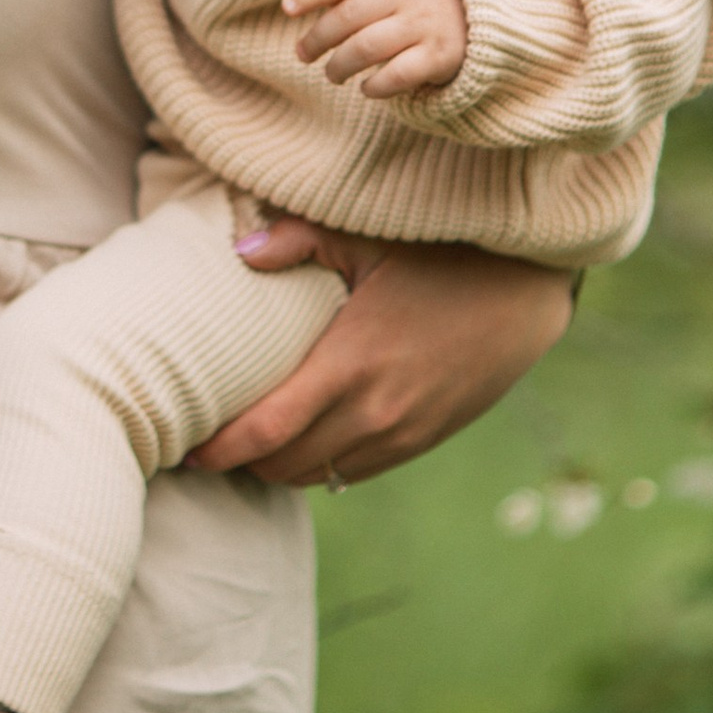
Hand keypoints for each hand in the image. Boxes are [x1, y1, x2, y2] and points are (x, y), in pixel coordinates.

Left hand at [193, 232, 573, 485]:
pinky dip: (320, 466)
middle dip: (240, 462)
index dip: (221, 449)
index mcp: (351, 364)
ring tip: (246, 446)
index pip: (267, 430)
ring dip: (278, 468)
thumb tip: (239, 252)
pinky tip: (300, 444)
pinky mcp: (422, 441)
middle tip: (204, 442)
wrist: (525, 295)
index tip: (187, 448)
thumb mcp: (368, 237)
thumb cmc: (442, 255)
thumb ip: (298, 239)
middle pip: (285, 464)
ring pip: (319, 476)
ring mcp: (402, 433)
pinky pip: (355, 474)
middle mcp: (375, 412)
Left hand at [282, 0, 466, 94]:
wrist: (482, 14)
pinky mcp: (440, 56)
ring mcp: (425, 24)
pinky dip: (375, 87)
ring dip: (340, 66)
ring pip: (367, 48)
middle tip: (303, 54)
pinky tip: (366, 88)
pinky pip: (397, 75)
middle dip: (318, 39)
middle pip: (349, 16)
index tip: (287, 9)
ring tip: (332, 74)